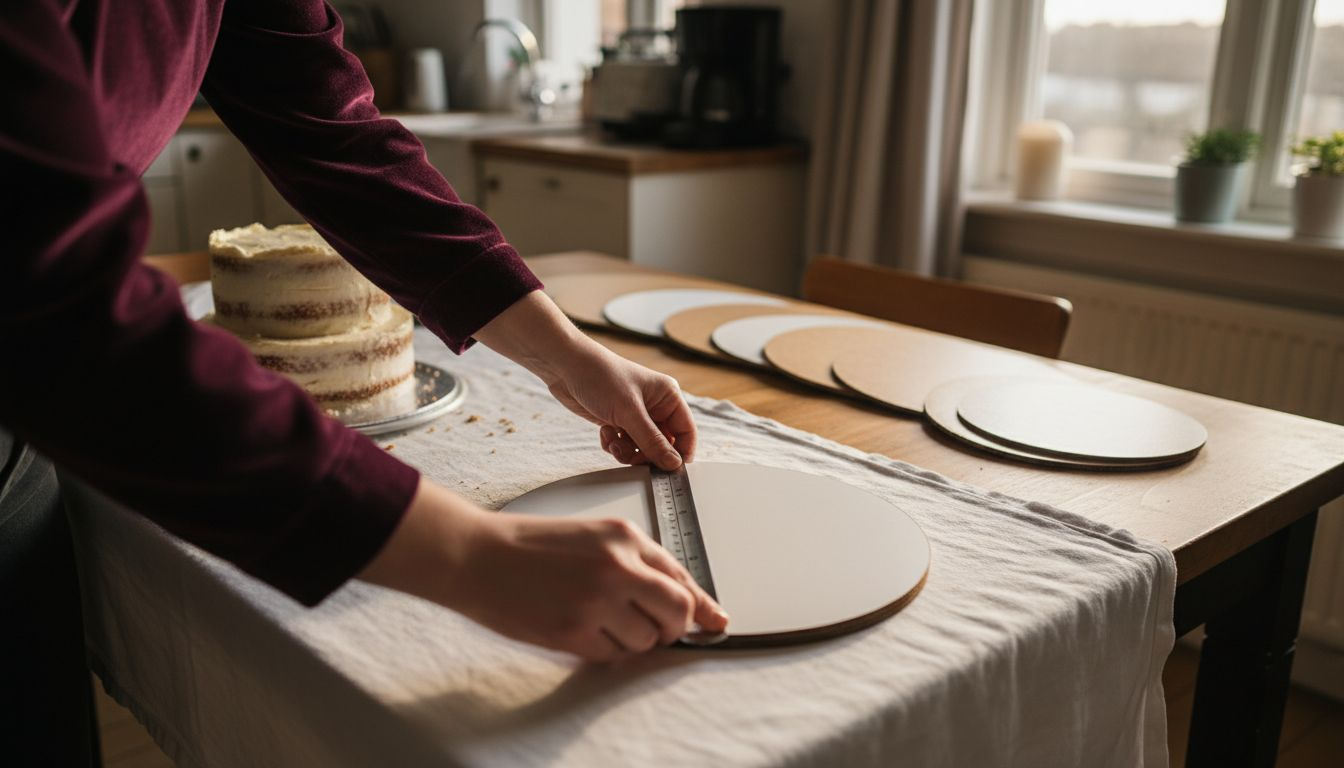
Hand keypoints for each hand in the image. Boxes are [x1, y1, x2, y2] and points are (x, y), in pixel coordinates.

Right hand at [360, 479, 728, 660]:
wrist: (477, 555)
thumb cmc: (530, 546)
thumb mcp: (591, 537)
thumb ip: (637, 564)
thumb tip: (683, 600)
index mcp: (625, 537)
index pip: (682, 577)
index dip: (701, 606)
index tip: (717, 622)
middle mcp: (618, 566)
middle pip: (677, 613)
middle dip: (672, 628)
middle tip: (651, 628)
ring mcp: (597, 600)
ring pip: (646, 640)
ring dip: (632, 640)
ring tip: (598, 621)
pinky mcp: (574, 631)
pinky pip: (612, 655)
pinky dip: (604, 650)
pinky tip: (579, 629)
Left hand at [475, 290, 695, 469]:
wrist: (564, 366)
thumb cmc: (600, 376)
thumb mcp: (629, 412)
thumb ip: (652, 441)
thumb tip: (674, 464)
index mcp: (667, 396)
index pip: (686, 432)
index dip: (680, 453)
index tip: (669, 471)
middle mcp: (655, 406)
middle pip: (664, 445)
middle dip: (647, 454)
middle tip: (633, 458)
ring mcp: (635, 415)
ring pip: (642, 448)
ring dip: (627, 452)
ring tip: (614, 442)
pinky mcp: (618, 421)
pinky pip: (624, 446)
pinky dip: (614, 445)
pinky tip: (605, 432)